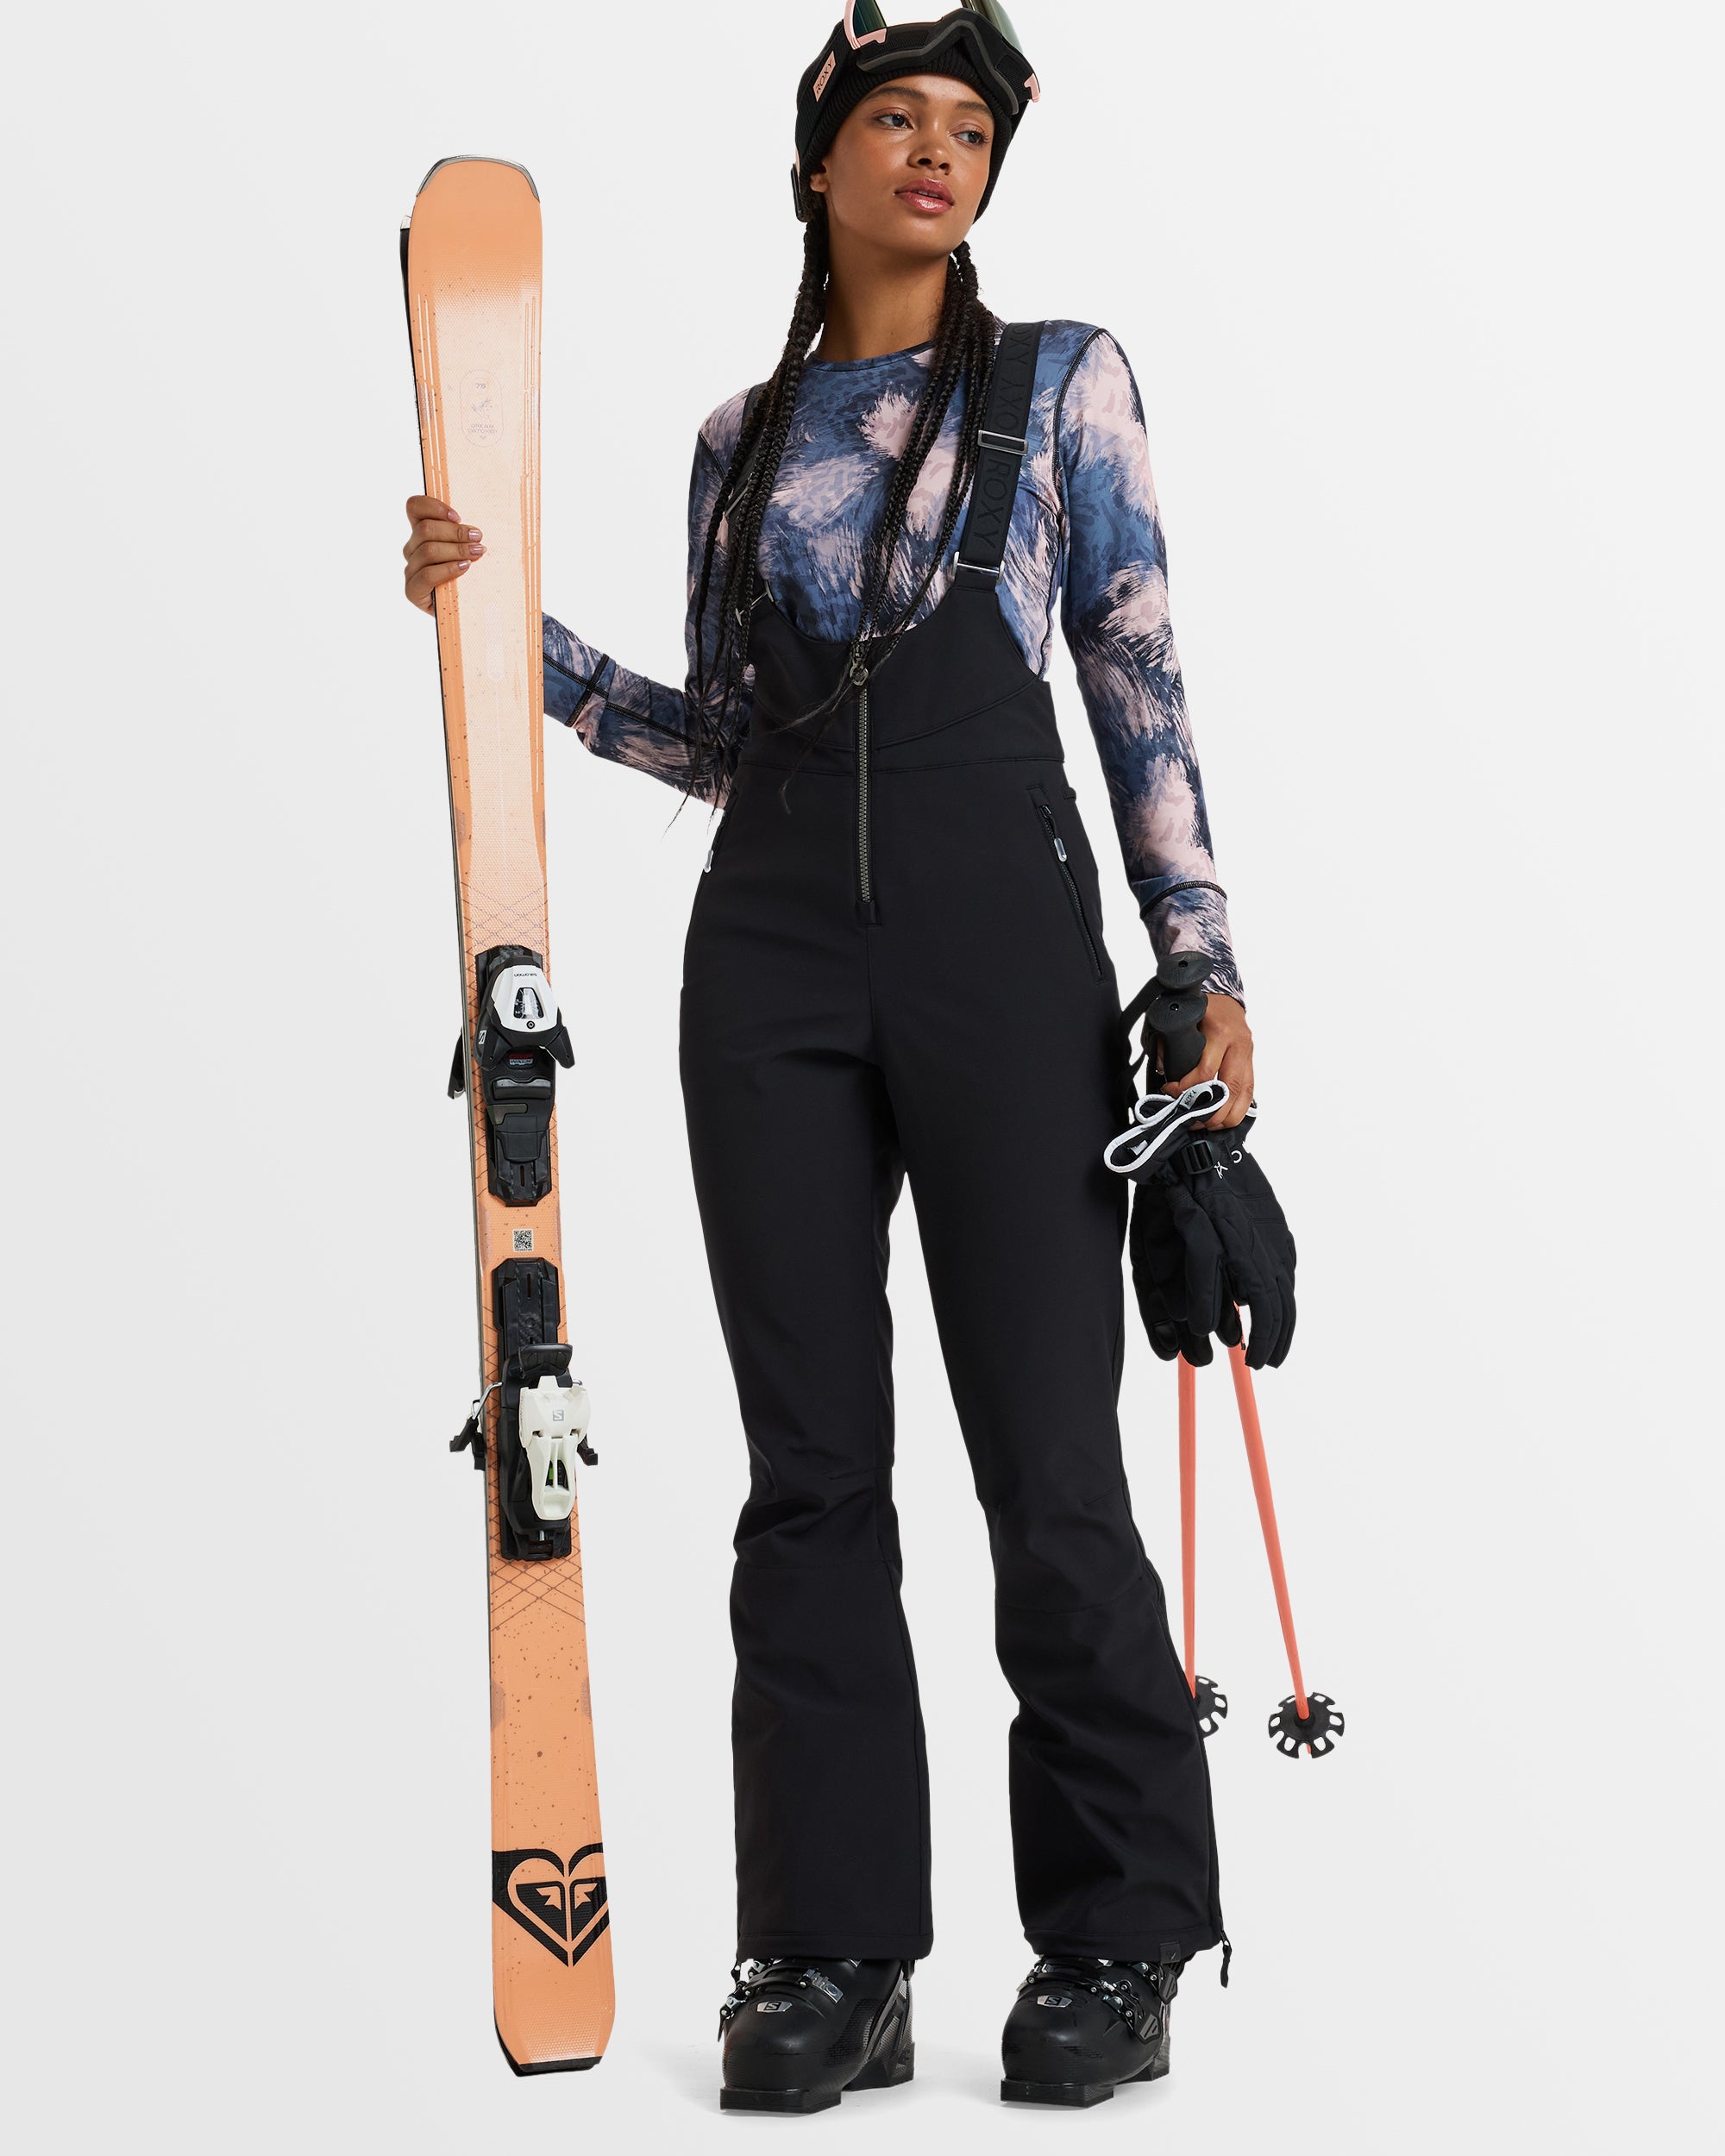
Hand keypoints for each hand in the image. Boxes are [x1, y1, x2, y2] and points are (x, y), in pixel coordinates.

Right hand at [403, 494, 484, 612]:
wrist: (468, 611)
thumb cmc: (472, 577)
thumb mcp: (470, 550)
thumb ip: (465, 535)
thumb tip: (476, 528)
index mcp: (421, 534)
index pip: (414, 507)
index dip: (433, 506)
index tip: (457, 516)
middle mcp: (412, 550)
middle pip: (424, 529)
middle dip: (455, 532)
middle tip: (478, 537)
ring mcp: (410, 571)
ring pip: (428, 550)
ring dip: (456, 550)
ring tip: (478, 552)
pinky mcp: (413, 591)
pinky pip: (426, 575)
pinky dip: (448, 568)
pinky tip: (465, 568)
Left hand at [1164, 992, 1252, 1129]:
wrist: (1224, 995)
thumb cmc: (1200, 1006)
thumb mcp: (1179, 1019)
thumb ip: (1167, 1044)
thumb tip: (1165, 1071)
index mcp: (1219, 1031)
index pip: (1206, 1071)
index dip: (1187, 1089)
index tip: (1171, 1092)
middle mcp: (1238, 1043)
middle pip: (1229, 1088)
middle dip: (1211, 1110)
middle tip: (1192, 1120)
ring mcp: (1248, 1053)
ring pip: (1244, 1093)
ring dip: (1227, 1115)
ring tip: (1209, 1125)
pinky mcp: (1251, 1061)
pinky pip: (1249, 1090)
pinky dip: (1239, 1108)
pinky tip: (1225, 1118)